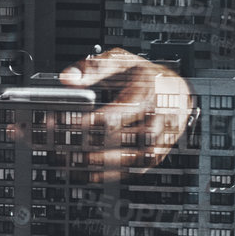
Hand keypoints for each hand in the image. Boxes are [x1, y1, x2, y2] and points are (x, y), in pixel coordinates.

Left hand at [41, 49, 193, 182]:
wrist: (177, 91)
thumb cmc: (146, 76)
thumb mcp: (121, 61)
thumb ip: (93, 67)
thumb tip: (67, 78)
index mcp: (147, 96)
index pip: (114, 114)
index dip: (84, 121)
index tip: (58, 123)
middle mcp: (157, 121)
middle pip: (120, 139)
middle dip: (85, 144)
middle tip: (57, 146)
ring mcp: (159, 141)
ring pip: (129, 159)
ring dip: (96, 164)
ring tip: (67, 162)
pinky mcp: (157, 155)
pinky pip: (134, 169)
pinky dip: (109, 174)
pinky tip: (87, 173)